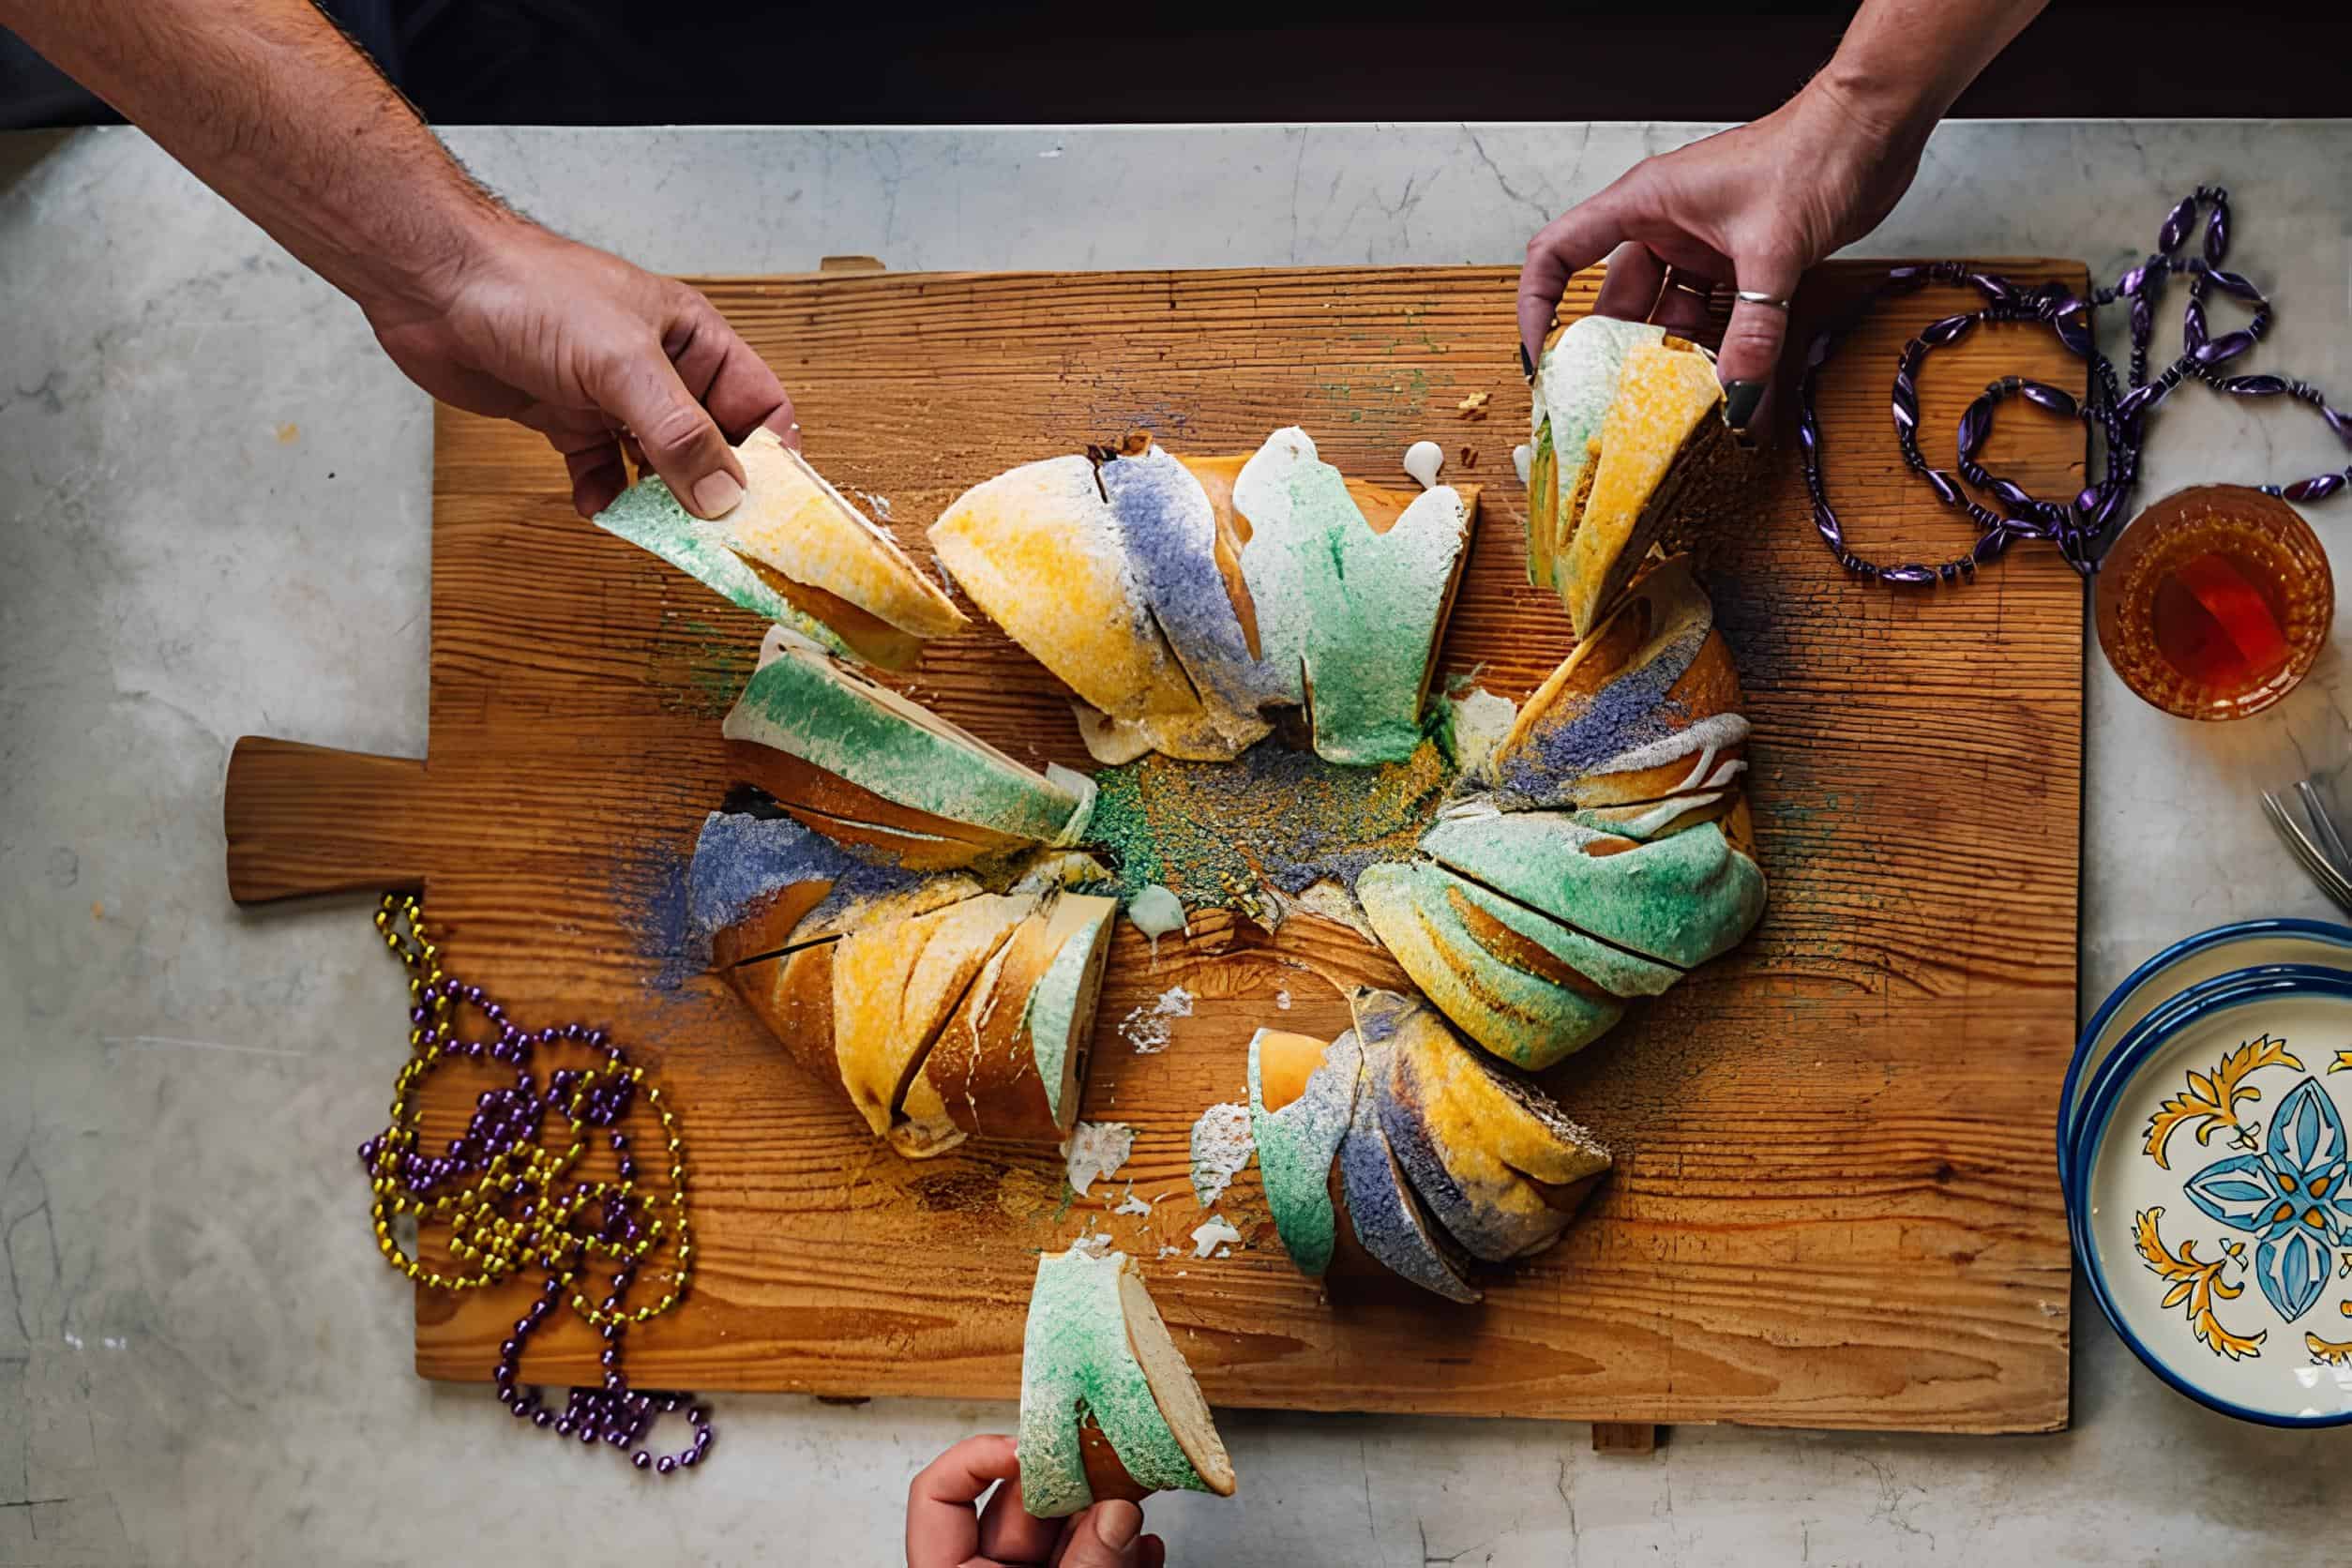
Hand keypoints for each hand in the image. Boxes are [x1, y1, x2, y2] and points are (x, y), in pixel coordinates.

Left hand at [365, 213, 797, 519]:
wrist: (435, 286)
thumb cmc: (531, 291)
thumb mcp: (622, 363)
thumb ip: (679, 433)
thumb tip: (724, 497)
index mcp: (693, 340)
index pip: (759, 404)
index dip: (774, 456)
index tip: (773, 508)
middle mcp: (660, 370)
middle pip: (714, 444)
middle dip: (716, 490)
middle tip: (716, 537)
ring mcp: (614, 397)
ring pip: (659, 465)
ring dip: (660, 501)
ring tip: (660, 531)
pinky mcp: (567, 418)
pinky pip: (602, 471)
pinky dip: (604, 495)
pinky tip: (597, 506)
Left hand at [906, 1434, 1167, 1567]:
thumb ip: (1082, 1567)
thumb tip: (1116, 1514)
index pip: (937, 1495)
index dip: (978, 1459)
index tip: (1030, 1448)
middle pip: (1020, 1507)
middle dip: (1070, 1483)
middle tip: (1109, 1463)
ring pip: (1066, 1532)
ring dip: (1108, 1516)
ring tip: (1138, 1502)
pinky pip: (1096, 1561)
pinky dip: (1125, 1554)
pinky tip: (1144, 1550)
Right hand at [1517, 78, 1929, 432]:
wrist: (1874, 129)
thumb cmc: (1813, 149)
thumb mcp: (1774, 248)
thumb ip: (1753, 329)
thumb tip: (1736, 394)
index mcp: (1644, 204)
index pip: (1560, 254)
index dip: (1539, 306)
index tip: (1541, 356)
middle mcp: (1665, 227)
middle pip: (1620, 303)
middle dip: (1622, 354)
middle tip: (1619, 403)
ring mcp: (1702, 247)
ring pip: (1673, 317)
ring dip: (1681, 361)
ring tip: (1684, 409)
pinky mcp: (1740, 264)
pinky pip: (1720, 320)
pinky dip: (1728, 354)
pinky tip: (1738, 391)